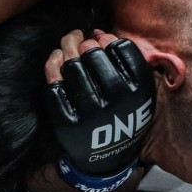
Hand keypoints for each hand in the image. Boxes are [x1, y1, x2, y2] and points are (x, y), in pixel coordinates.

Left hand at [43, 29, 155, 176]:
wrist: (108, 158)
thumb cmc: (124, 114)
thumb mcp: (138, 91)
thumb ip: (124, 61)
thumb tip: (96, 33)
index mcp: (139, 93)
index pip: (121, 49)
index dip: (108, 39)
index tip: (101, 40)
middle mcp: (116, 104)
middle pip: (93, 54)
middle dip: (85, 43)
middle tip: (82, 42)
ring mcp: (90, 115)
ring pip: (71, 66)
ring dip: (67, 49)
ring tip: (68, 46)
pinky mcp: (67, 124)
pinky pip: (54, 86)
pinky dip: (52, 66)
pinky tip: (56, 58)